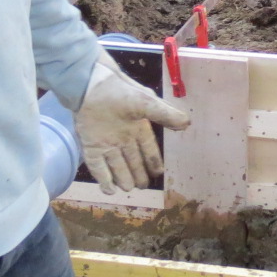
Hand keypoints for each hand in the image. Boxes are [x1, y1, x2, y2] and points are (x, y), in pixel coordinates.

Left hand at [74, 52, 190, 193]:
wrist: (92, 86)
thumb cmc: (121, 93)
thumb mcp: (147, 103)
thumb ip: (166, 115)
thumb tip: (187, 124)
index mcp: (137, 127)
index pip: (147, 149)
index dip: (153, 161)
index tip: (158, 173)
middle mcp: (122, 137)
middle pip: (131, 160)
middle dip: (138, 173)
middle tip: (143, 187)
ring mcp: (105, 142)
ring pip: (115, 165)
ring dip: (122, 178)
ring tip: (129, 189)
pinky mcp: (90, 145)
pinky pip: (97, 166)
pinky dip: (103, 178)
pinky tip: (109, 190)